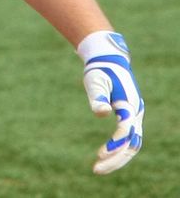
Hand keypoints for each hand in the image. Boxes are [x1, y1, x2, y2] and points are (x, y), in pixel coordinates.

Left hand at [78, 31, 143, 174]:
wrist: (109, 61)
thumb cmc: (100, 70)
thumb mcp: (95, 81)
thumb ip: (97, 97)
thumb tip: (101, 113)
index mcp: (129, 105)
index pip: (126, 130)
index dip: (115, 143)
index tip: (100, 154)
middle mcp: (136, 113)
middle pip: (132, 144)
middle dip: (116, 159)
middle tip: (96, 170)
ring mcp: (135, 116)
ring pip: (133, 144)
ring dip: (118, 158)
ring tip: (98, 167)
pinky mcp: (130, 117)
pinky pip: (128, 139)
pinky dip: (118, 149)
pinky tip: (102, 154)